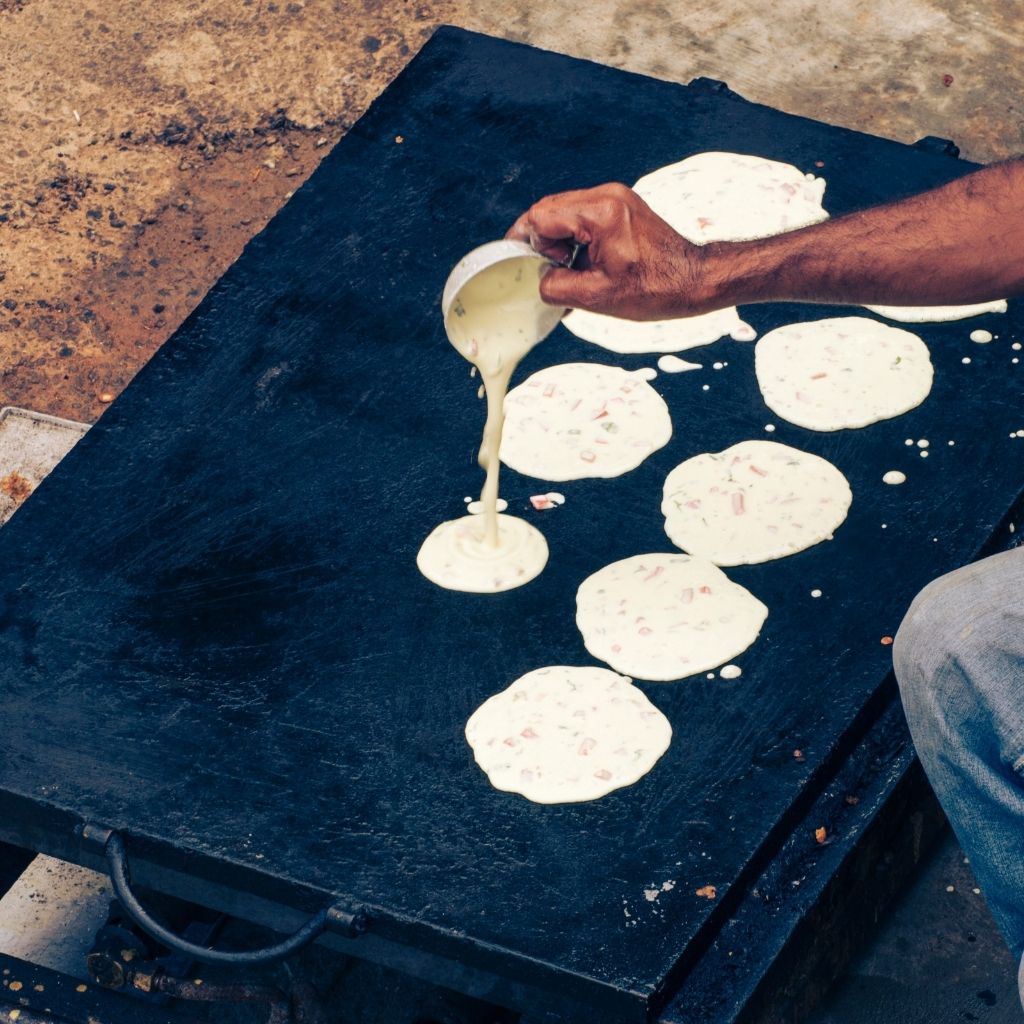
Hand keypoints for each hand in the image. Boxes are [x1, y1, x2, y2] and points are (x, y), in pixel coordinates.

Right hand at [507, 183, 714, 319]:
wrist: (695, 280)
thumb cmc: (655, 288)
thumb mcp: (596, 296)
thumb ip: (556, 286)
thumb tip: (538, 280)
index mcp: (599, 213)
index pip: (541, 216)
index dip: (525, 242)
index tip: (521, 265)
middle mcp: (606, 196)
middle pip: (549, 209)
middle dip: (542, 242)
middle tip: (548, 271)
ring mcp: (615, 198)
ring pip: (564, 212)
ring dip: (558, 242)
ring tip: (570, 270)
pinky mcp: (621, 207)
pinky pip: (583, 217)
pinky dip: (575, 240)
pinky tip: (583, 264)